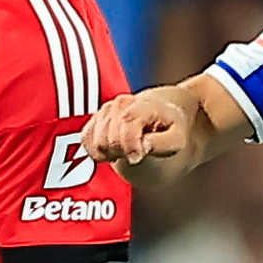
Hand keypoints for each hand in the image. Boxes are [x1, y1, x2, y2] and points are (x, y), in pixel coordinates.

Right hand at [80, 89, 199, 175]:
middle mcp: (120, 104)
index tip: (136, 158)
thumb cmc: (170, 130)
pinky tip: (115, 152)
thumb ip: (161, 144)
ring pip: (95, 142)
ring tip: (127, 151)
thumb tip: (142, 146)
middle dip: (121, 152)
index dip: (129, 145)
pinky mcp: (94, 120)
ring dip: (110, 153)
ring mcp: (105, 111)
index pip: (126, 125)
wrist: (160, 117)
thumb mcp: (176, 140)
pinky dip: (98, 152)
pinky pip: (86, 142)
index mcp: (142, 106)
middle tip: (136, 155)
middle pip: (108, 139)